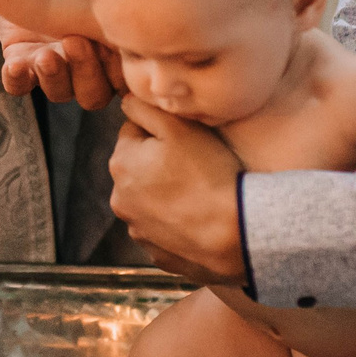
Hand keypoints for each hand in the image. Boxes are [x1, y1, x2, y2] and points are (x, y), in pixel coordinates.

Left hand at [0, 0, 118, 107]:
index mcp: (113, 44)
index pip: (128, 77)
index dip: (123, 72)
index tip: (114, 46)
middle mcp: (87, 61)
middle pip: (95, 93)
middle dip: (87, 73)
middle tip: (73, 41)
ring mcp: (54, 64)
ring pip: (60, 92)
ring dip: (54, 78)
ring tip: (45, 55)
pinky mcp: (22, 60)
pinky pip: (19, 85)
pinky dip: (17, 80)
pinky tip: (15, 64)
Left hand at [107, 97, 245, 280]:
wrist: (235, 233)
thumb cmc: (209, 173)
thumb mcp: (179, 128)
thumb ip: (145, 109)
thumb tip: (126, 101)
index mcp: (120, 163)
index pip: (134, 133)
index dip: (163, 133)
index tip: (188, 142)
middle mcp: (120, 199)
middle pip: (140, 168)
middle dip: (161, 164)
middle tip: (197, 167)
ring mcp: (138, 231)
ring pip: (151, 201)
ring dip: (168, 195)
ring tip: (201, 195)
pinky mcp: (157, 255)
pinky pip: (165, 230)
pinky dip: (178, 224)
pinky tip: (201, 220)